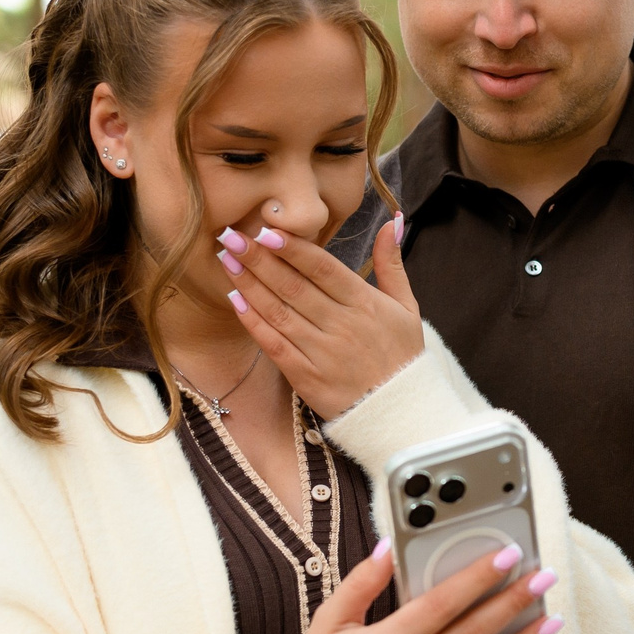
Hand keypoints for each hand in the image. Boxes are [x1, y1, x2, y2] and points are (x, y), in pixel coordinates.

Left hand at [221, 215, 424, 417]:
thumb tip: (389, 222)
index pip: (323, 269)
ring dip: (249, 285)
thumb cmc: (402, 355)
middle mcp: (341, 325)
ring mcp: (322, 353)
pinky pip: (274, 345)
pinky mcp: (306, 377)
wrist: (401, 412)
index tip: (266, 230)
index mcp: (365, 303)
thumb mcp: (407, 306)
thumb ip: (392, 263)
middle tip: (231, 236)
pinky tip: (235, 300)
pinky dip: (253, 322)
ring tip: (227, 260)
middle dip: (259, 259)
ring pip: (278, 312)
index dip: (293, 249)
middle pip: (293, 287)